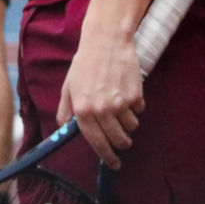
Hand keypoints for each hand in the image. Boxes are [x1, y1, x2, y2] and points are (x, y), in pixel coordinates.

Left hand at [58, 29, 142, 169]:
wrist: (107, 40)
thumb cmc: (85, 62)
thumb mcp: (68, 86)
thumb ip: (65, 110)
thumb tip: (65, 129)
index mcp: (83, 110)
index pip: (96, 142)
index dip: (106, 156)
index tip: (113, 163)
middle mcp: (101, 110)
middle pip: (117, 140)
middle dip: (121, 144)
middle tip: (122, 142)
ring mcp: (120, 103)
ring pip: (130, 127)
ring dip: (128, 124)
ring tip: (123, 110)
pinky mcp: (135, 95)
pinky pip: (139, 111)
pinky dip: (136, 107)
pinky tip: (129, 94)